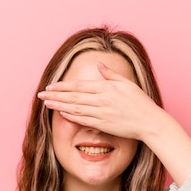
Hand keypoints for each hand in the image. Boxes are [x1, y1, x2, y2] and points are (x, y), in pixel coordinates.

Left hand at [37, 62, 165, 141]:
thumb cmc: (140, 103)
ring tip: (46, 104)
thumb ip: (111, 74)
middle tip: (41, 95)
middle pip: (74, 97)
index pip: (79, 86)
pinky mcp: (104, 125)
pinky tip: (61, 113)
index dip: (63, 86)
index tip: (50, 86)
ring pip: (76, 108)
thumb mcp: (127, 84)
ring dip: (59, 106)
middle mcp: (102, 99)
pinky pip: (84, 120)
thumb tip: (99, 64)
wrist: (150, 122)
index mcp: (107, 87)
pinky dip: (72, 116)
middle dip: (56, 96)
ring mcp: (102, 113)